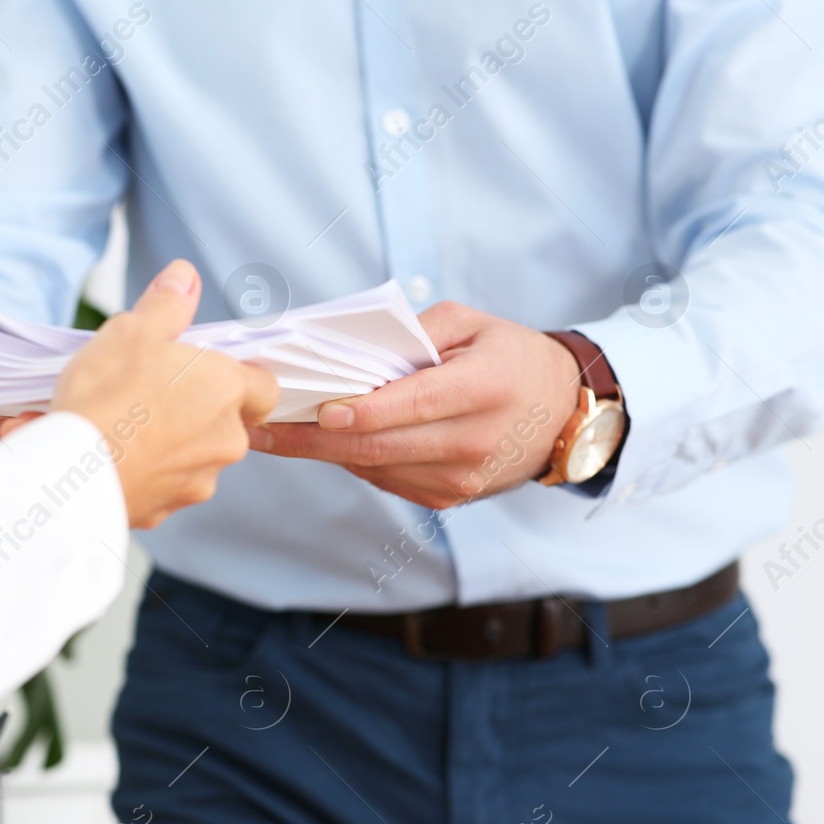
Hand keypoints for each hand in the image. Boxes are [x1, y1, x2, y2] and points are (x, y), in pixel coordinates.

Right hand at [53, 260, 279, 528]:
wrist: (72, 473)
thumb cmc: (107, 396)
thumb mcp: (132, 331)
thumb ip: (165, 305)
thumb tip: (185, 276)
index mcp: (226, 391)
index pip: (264, 386)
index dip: (241, 379)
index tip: (205, 374)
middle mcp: (224, 441)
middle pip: (225, 424)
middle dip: (195, 413)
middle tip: (150, 396)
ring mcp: (197, 481)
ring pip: (193, 458)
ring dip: (169, 446)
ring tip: (122, 429)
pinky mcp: (166, 511)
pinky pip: (162, 487)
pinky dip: (144, 474)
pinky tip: (111, 459)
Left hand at [248, 301, 582, 508]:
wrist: (563, 414)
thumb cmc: (510, 357)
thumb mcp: (473, 324)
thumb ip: (416, 331)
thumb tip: (355, 350)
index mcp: (484, 388)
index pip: (411, 404)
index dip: (361, 412)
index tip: (316, 410)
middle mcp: (474, 440)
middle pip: (379, 446)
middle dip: (313, 441)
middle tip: (260, 429)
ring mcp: (461, 478)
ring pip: (374, 467)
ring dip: (322, 454)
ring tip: (274, 435)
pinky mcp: (448, 498)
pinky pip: (385, 479)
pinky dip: (351, 460)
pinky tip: (321, 444)